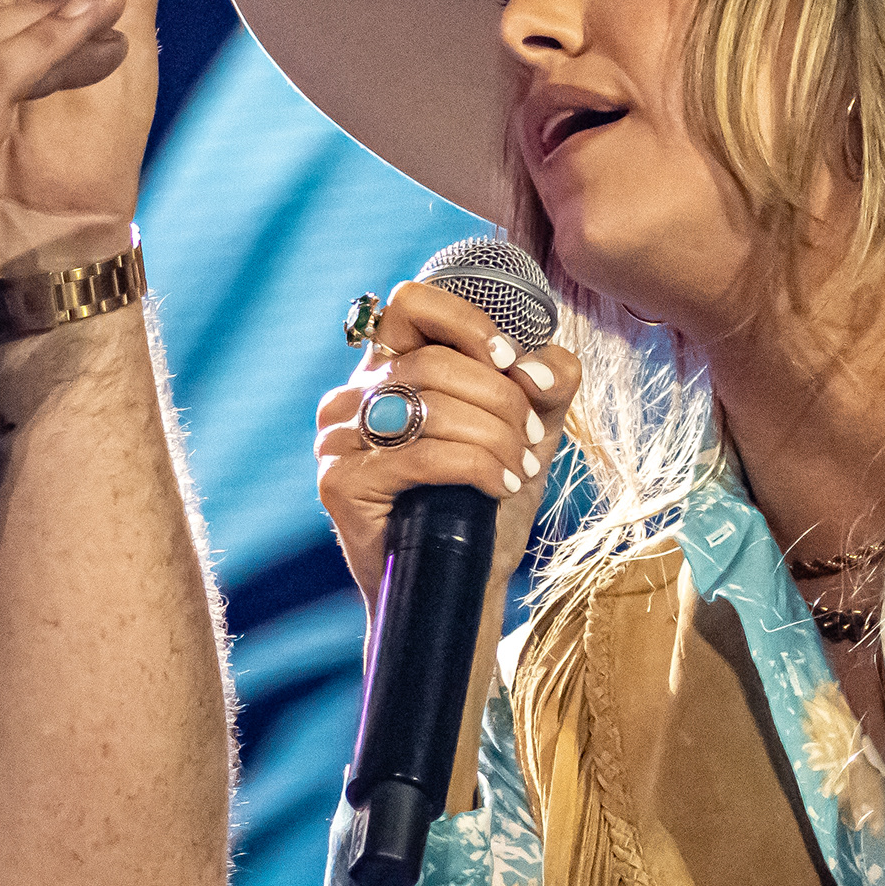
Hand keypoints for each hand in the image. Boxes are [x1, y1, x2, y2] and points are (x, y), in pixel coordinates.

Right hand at [313, 281, 579, 605]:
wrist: (461, 582)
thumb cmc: (487, 502)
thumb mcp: (529, 430)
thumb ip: (546, 382)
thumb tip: (544, 365)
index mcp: (386, 369)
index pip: (412, 303)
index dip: (467, 322)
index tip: (511, 361)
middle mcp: (350, 396)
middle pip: (435, 362)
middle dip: (502, 400)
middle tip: (534, 440)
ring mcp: (338, 439)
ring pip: (431, 406)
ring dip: (496, 436)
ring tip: (521, 468)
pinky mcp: (339, 483)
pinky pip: (423, 455)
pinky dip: (477, 466)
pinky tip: (501, 486)